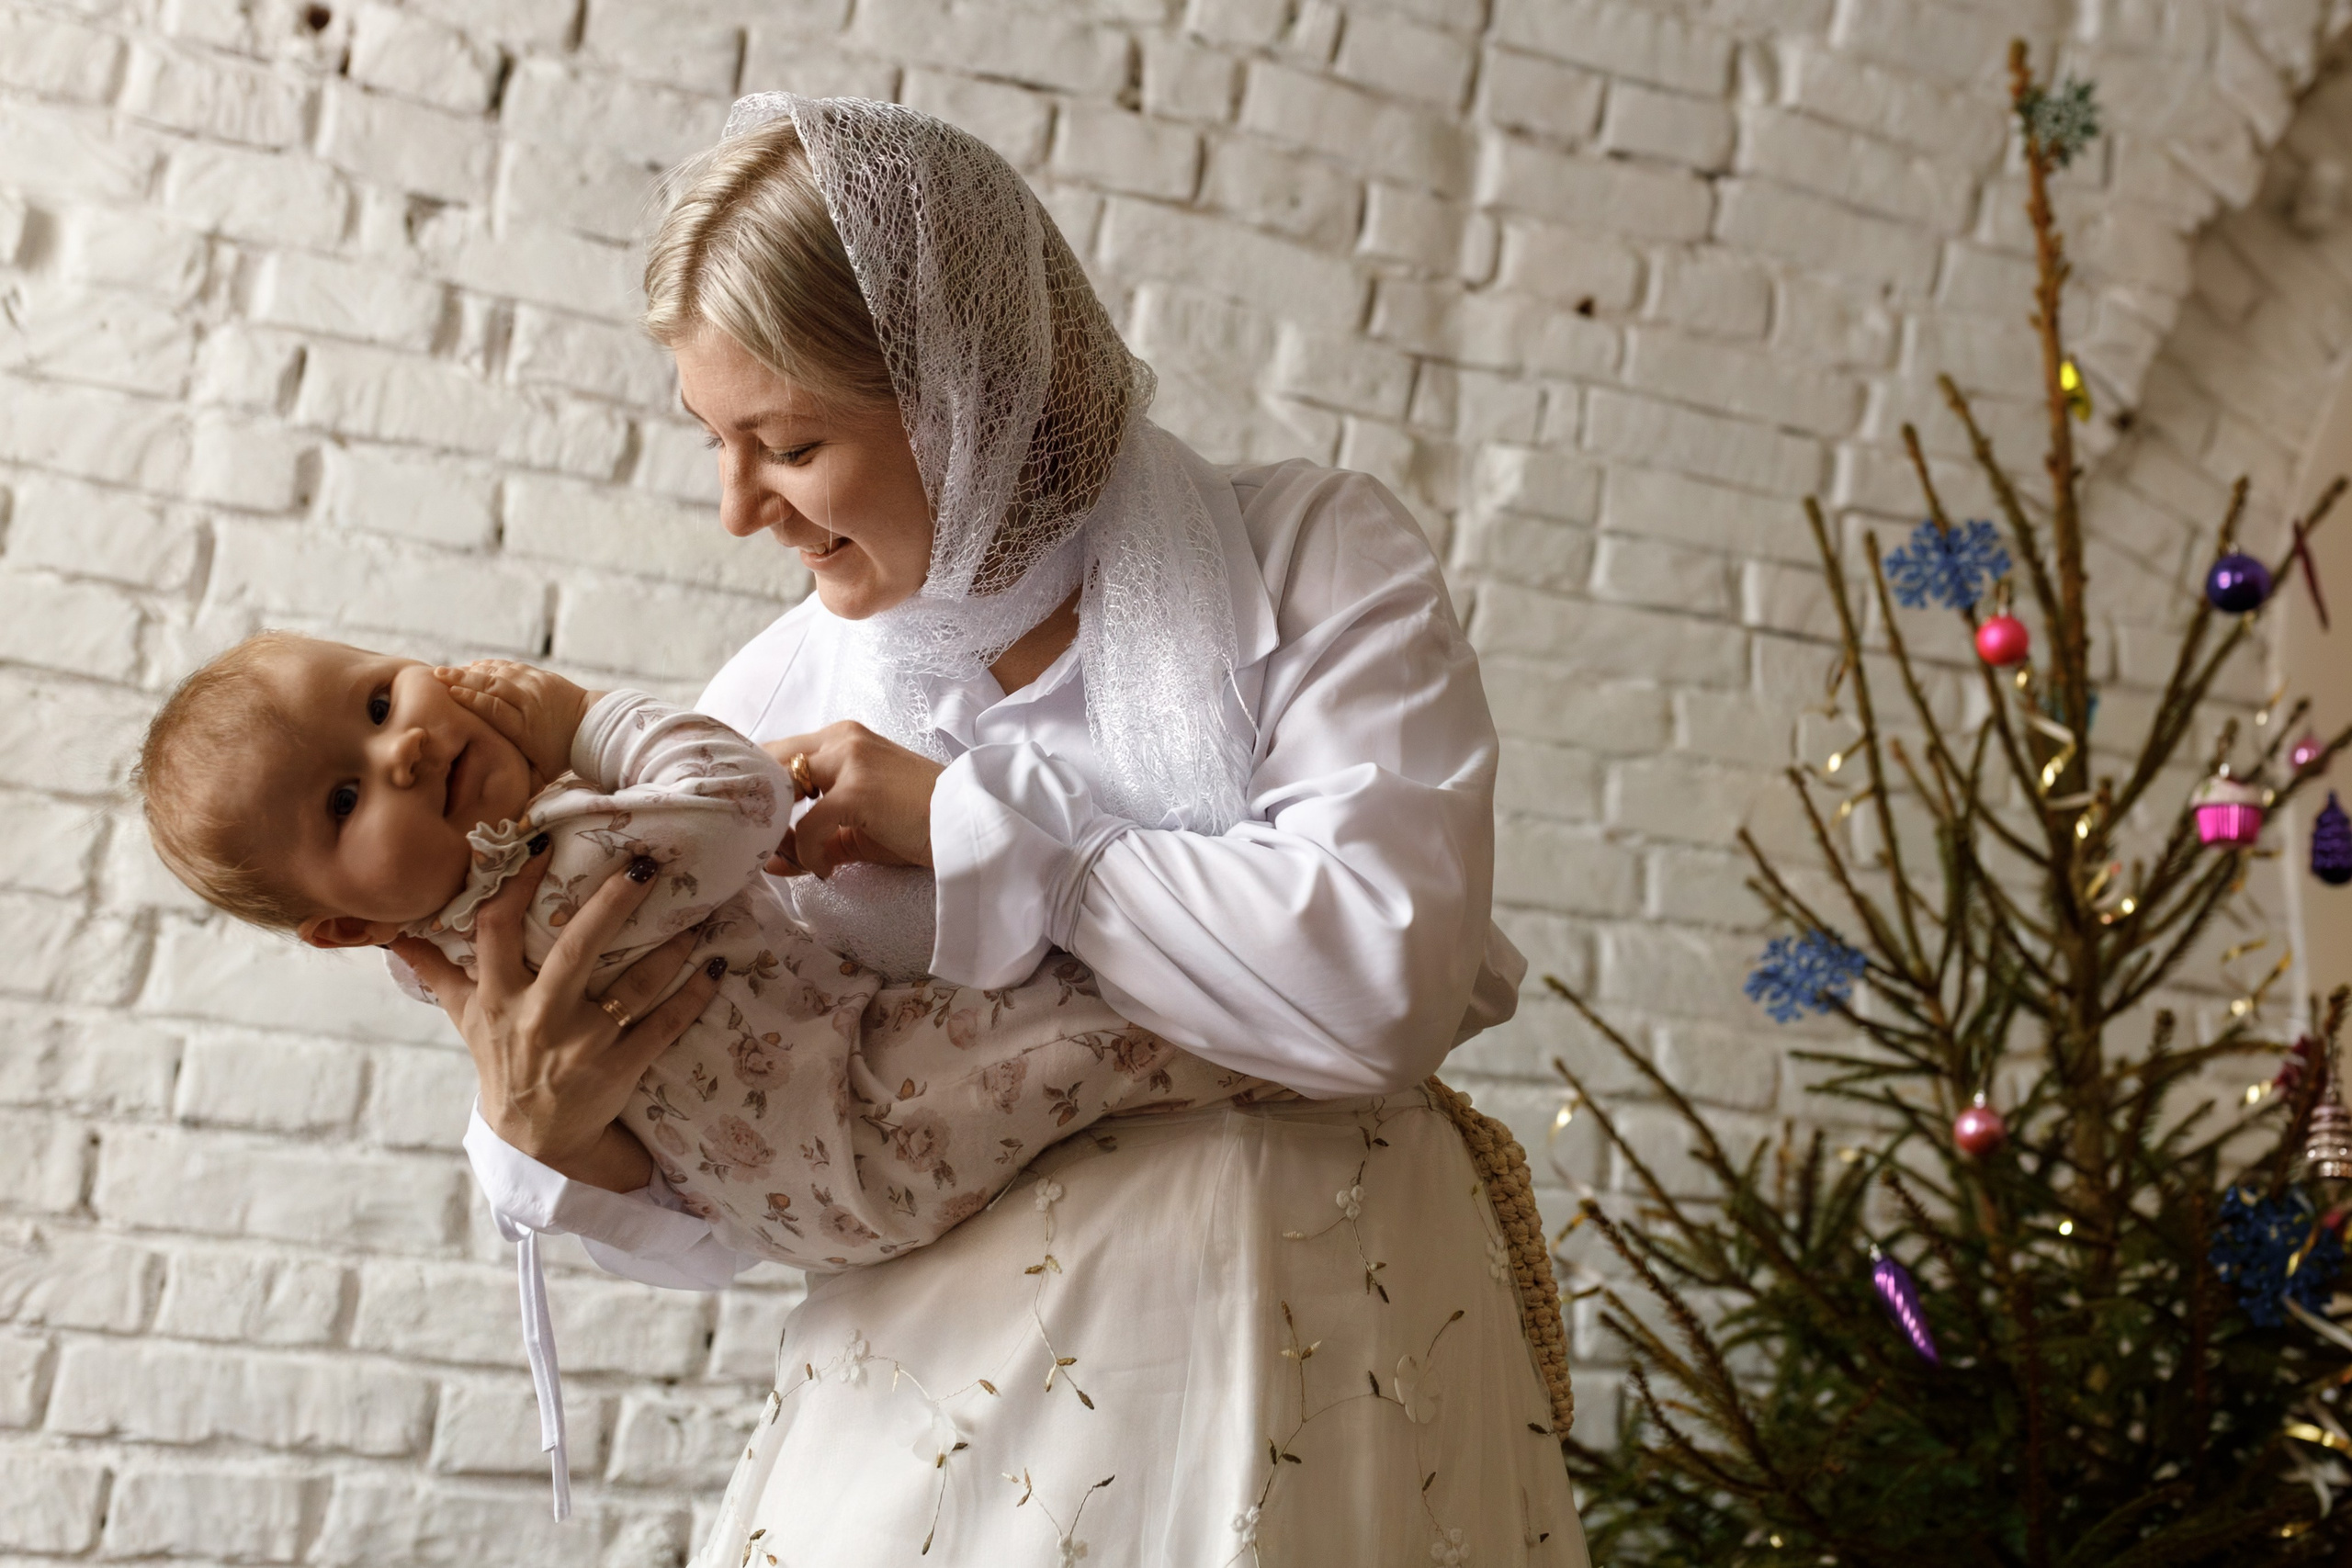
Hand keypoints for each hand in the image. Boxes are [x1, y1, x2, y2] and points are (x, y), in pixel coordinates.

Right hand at [389, 841, 722, 1192]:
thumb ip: (438, 972)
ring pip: (632, 987)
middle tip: (644, 865)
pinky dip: (693, 996)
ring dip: (671, 949)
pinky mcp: (619, 1069)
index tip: (542, 844)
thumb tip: (394, 935)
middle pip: (574, 950)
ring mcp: (581, 1046)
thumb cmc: (503, 1064)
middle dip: (610, 905)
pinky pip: (663, 1026)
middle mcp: (537, 1017)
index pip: (498, 929)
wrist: (534, 1140)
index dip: (515, 884)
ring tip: (701, 914)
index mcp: (497, 998)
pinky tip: (717, 967)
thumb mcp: (465, 1020)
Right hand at [436, 660, 603, 786]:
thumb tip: (496, 806)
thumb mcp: (543, 773)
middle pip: (492, 686)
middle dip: (463, 679)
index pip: (493, 709)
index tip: (449, 693)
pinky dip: (492, 665)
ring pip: (500, 673)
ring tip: (449, 670)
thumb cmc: (562, 753)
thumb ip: (519, 784)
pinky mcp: (541, 676)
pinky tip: (474, 666)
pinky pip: (511, 667)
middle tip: (437, 675)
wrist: (593, 726)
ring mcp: (535, 686)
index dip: (471, 699)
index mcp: (525, 727)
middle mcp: (529, 703)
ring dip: (473, 671)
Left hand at [764, 722, 944, 876]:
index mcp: (841, 738)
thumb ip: (812, 837)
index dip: (761, 790)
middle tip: (763, 845)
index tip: (759, 825)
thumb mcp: (856, 825)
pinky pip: (810, 825)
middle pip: (771, 763)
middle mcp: (842, 739)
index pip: (778, 753)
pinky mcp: (858, 790)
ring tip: (791, 860)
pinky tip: (826, 870)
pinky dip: (809, 854)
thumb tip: (770, 861)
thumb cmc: (915, 823)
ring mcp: (850, 761)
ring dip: (778, 831)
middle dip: (761, 807)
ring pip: (784, 789)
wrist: (966, 825)